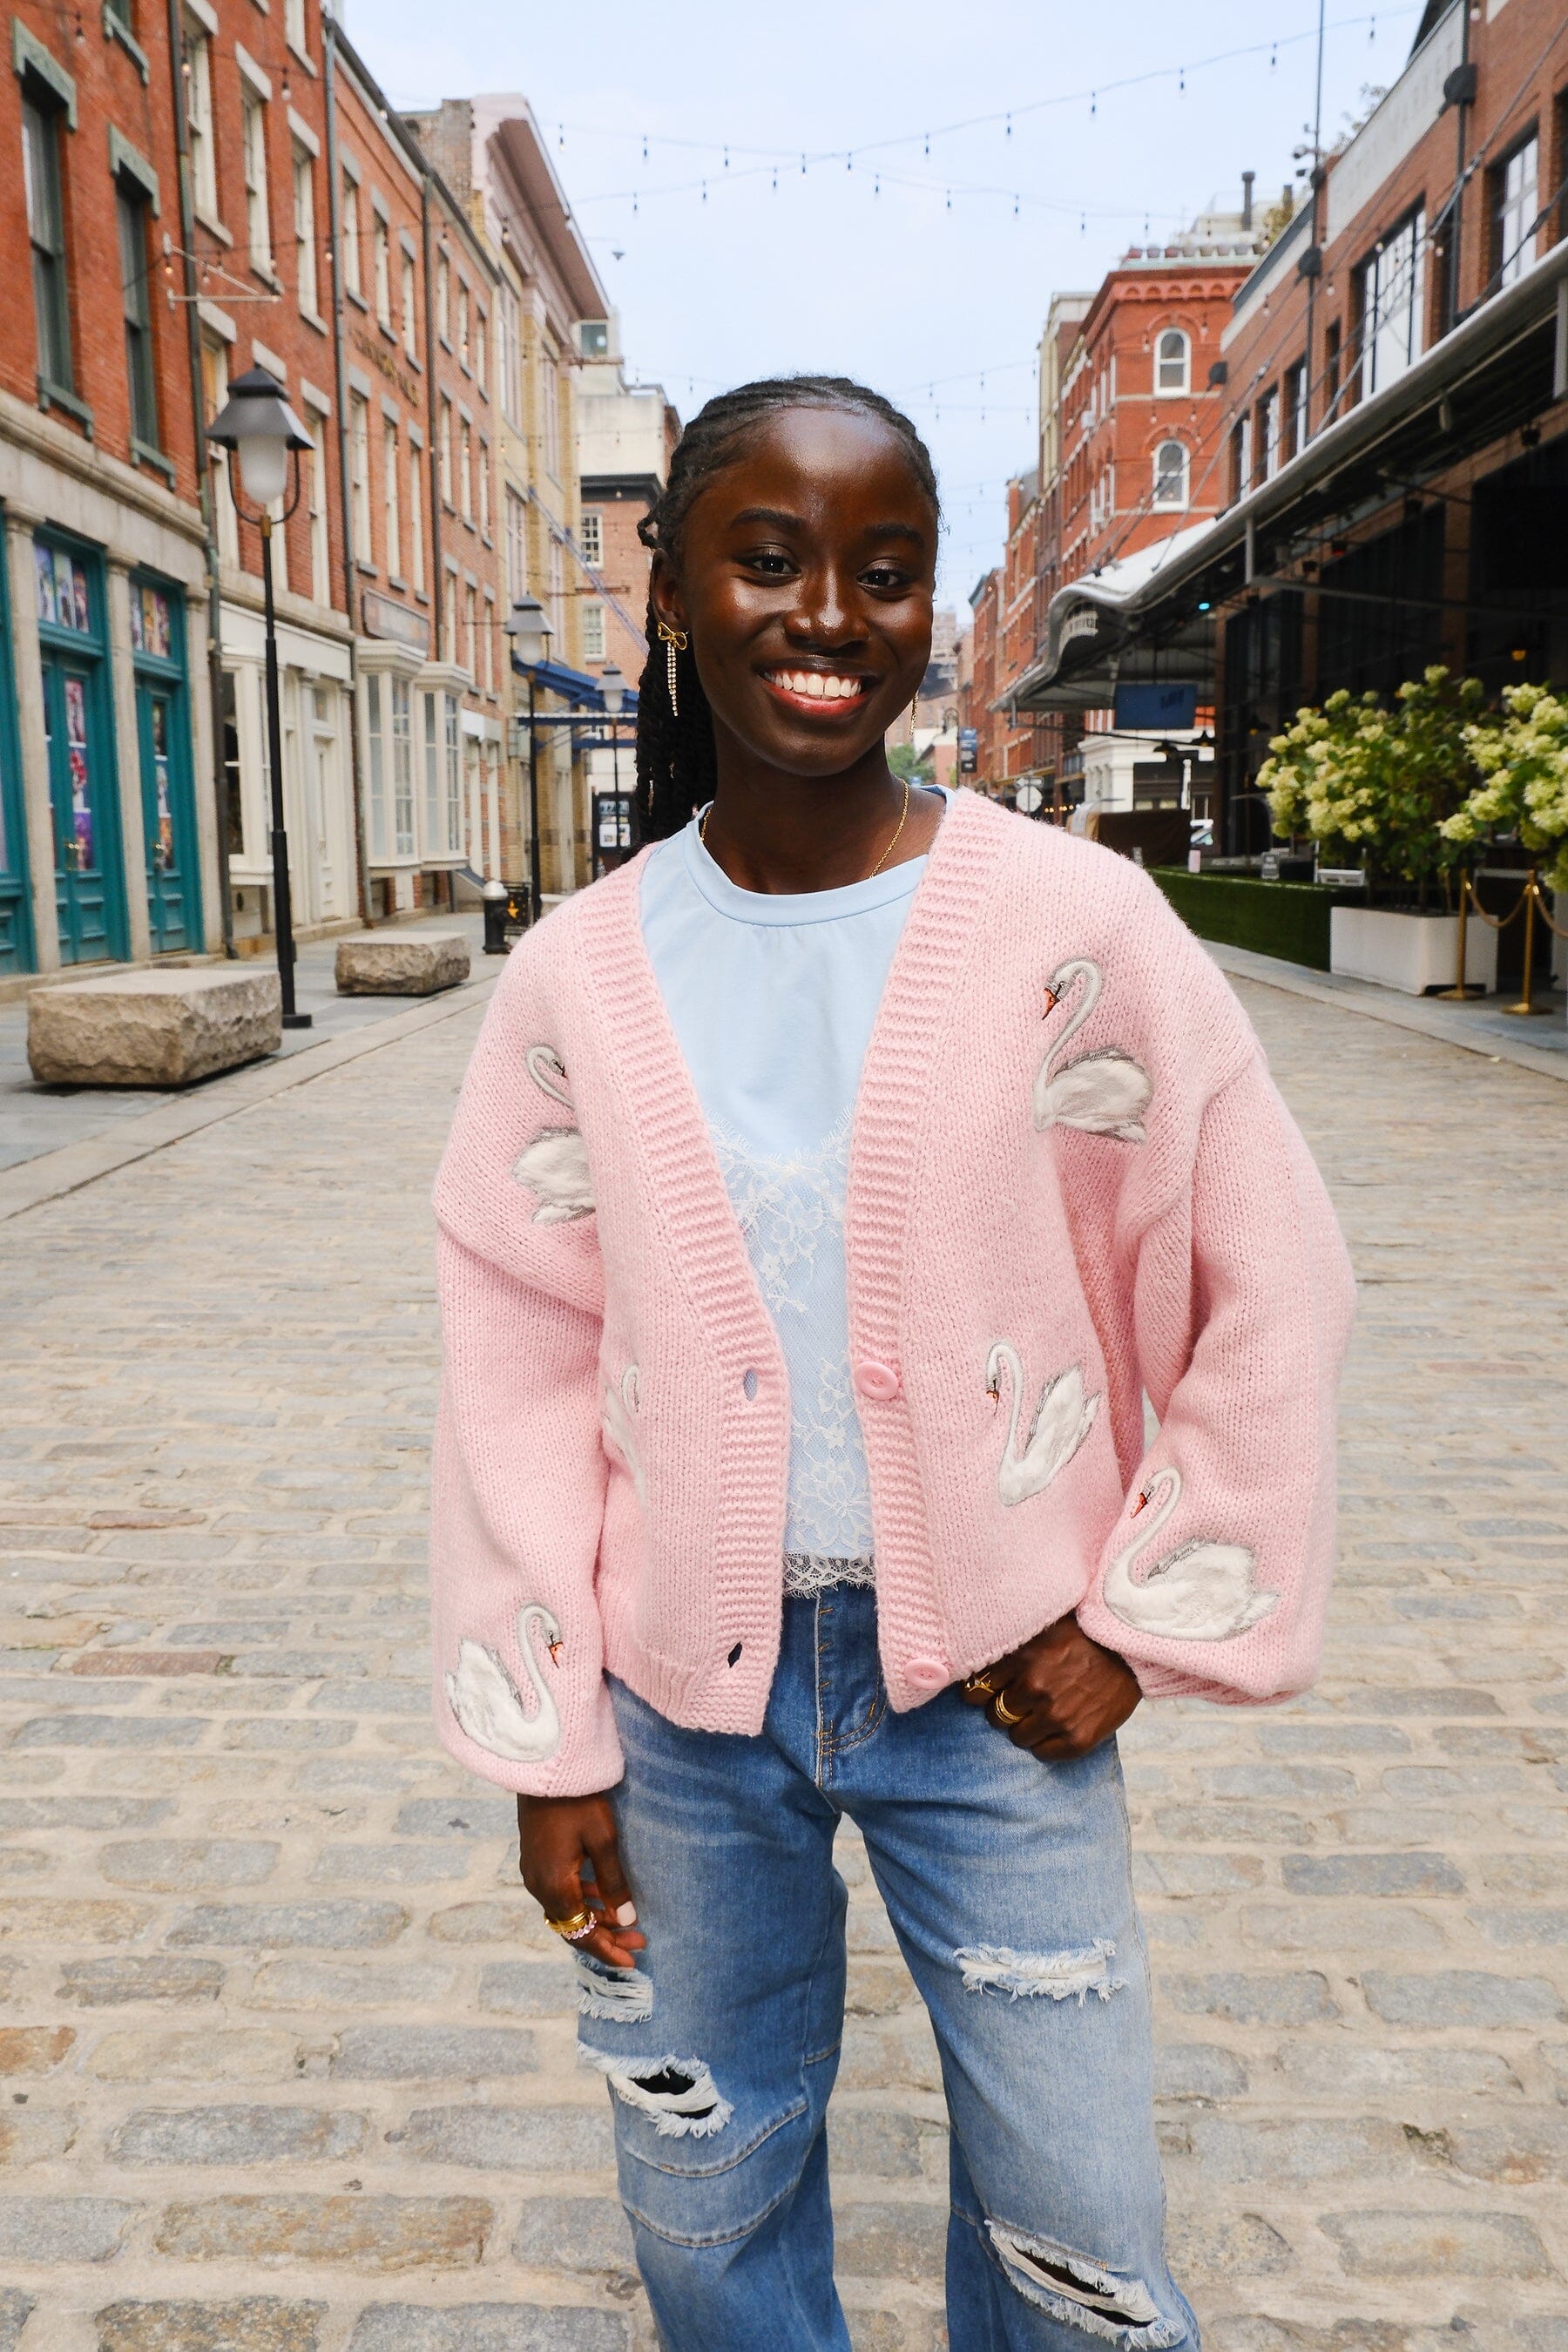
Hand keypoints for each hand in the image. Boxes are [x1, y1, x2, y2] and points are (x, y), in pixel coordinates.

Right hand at [517, 1792, 645, 1971]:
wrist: (543, 1768)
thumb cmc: (577, 1801)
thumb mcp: (604, 1840)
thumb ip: (614, 1883)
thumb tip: (626, 1920)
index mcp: (554, 1886)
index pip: (582, 1933)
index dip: (607, 1950)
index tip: (632, 1962)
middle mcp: (538, 1887)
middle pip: (573, 1926)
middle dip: (606, 1937)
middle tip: (638, 1942)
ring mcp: (533, 1874)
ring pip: (566, 1911)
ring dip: (595, 1919)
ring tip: (626, 1922)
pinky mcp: (535, 1861)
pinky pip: (559, 1895)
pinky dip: (582, 1902)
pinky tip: (602, 1896)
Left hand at [961, 1614, 1140, 1760]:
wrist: (1131, 1649)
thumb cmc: (1083, 1634)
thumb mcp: (1041, 1626)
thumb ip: (1009, 1642)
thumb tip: (970, 1653)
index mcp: (1021, 1657)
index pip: (975, 1691)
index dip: (982, 1692)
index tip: (992, 1690)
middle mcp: (1034, 1687)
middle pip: (994, 1715)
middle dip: (1006, 1708)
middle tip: (1025, 1699)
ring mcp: (1056, 1715)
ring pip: (1017, 1736)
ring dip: (1026, 1727)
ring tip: (1045, 1711)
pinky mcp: (1077, 1738)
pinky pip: (1042, 1753)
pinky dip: (1046, 1743)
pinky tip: (1059, 1726)